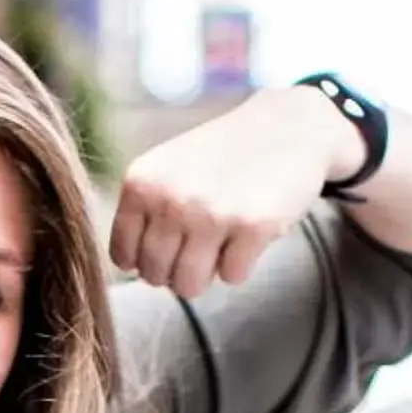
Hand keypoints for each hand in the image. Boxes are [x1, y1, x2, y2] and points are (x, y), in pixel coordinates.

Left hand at [108, 84, 354, 297]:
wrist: (286, 126)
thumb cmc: (221, 158)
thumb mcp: (167, 171)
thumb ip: (142, 215)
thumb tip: (131, 271)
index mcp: (141, 183)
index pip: (124, 257)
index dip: (149, 258)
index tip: (172, 241)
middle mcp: (170, 199)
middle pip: (156, 276)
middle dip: (178, 268)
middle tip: (202, 241)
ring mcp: (210, 213)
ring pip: (189, 286)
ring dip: (208, 271)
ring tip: (222, 239)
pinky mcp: (251, 227)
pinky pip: (232, 277)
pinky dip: (243, 262)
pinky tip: (249, 230)